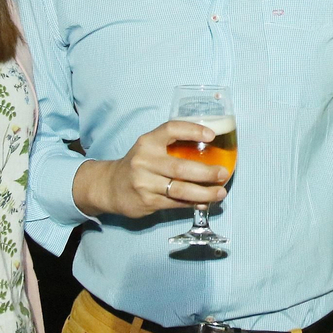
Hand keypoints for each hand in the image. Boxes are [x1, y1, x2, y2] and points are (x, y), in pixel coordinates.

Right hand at [72, 120, 229, 219]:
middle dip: (206, 172)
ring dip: (204, 193)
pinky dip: (192, 203)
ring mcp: (144, 183)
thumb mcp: (149, 148)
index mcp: (147, 142)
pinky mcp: (147, 202)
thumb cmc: (138, 164)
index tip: (212, 135)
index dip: (192, 130)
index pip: (171, 130)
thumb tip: (211, 149)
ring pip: (180, 190)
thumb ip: (173, 146)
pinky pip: (175, 203)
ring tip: (220, 192)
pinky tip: (204, 202)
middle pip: (181, 168)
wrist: (109, 186)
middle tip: (223, 173)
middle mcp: (144, 161)